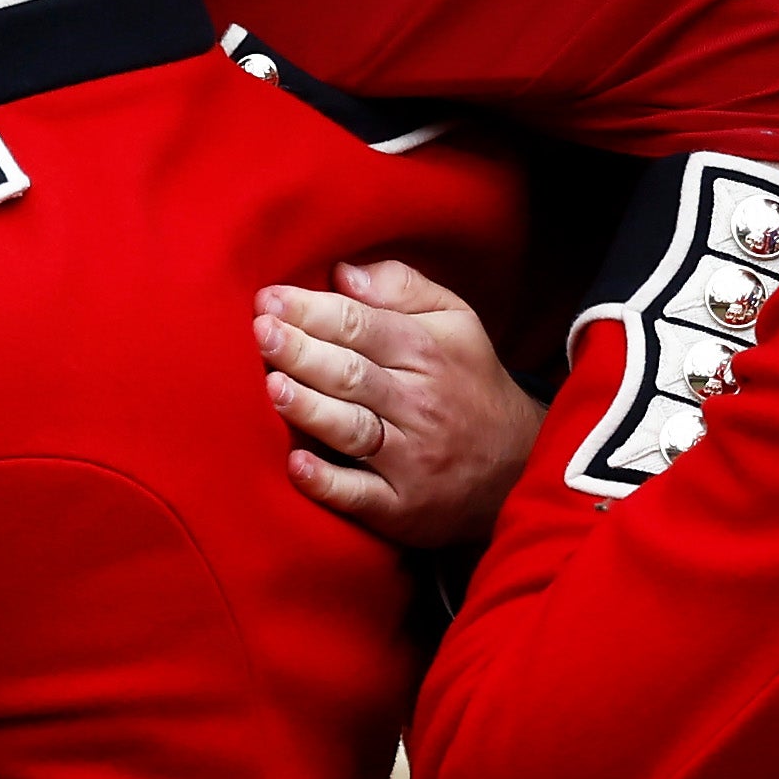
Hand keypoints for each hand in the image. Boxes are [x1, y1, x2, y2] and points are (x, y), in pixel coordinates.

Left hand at [256, 260, 539, 550]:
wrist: (519, 464)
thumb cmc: (467, 381)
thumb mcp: (455, 321)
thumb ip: (402, 289)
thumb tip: (342, 272)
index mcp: (426, 352)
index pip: (360, 325)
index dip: (312, 310)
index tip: (268, 299)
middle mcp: (418, 403)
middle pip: (351, 373)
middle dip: (301, 351)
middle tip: (259, 333)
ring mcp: (410, 458)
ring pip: (352, 429)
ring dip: (310, 408)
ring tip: (271, 386)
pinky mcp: (402, 506)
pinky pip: (360, 494)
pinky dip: (328, 482)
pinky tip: (297, 466)